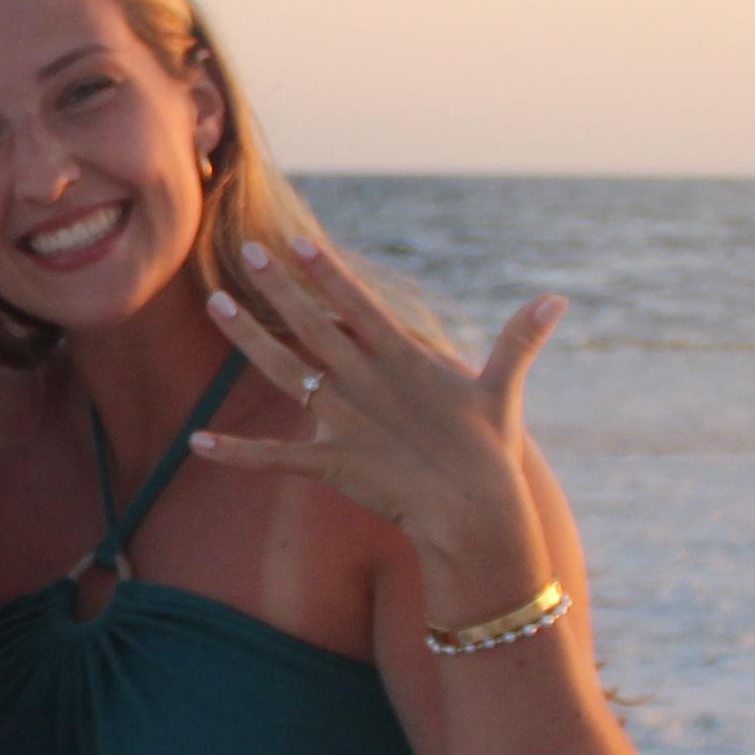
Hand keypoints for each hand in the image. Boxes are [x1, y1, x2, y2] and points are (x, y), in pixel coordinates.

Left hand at [188, 236, 562, 614]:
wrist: (476, 513)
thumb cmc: (490, 450)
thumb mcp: (503, 388)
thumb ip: (520, 339)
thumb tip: (558, 298)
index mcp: (402, 360)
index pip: (357, 304)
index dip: (326, 271)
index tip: (296, 240)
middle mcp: (367, 382)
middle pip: (312, 324)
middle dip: (277, 285)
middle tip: (245, 248)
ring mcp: (345, 421)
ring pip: (285, 370)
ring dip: (247, 337)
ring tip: (215, 303)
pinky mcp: (332, 464)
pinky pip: (274, 458)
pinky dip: (236, 452)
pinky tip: (196, 442)